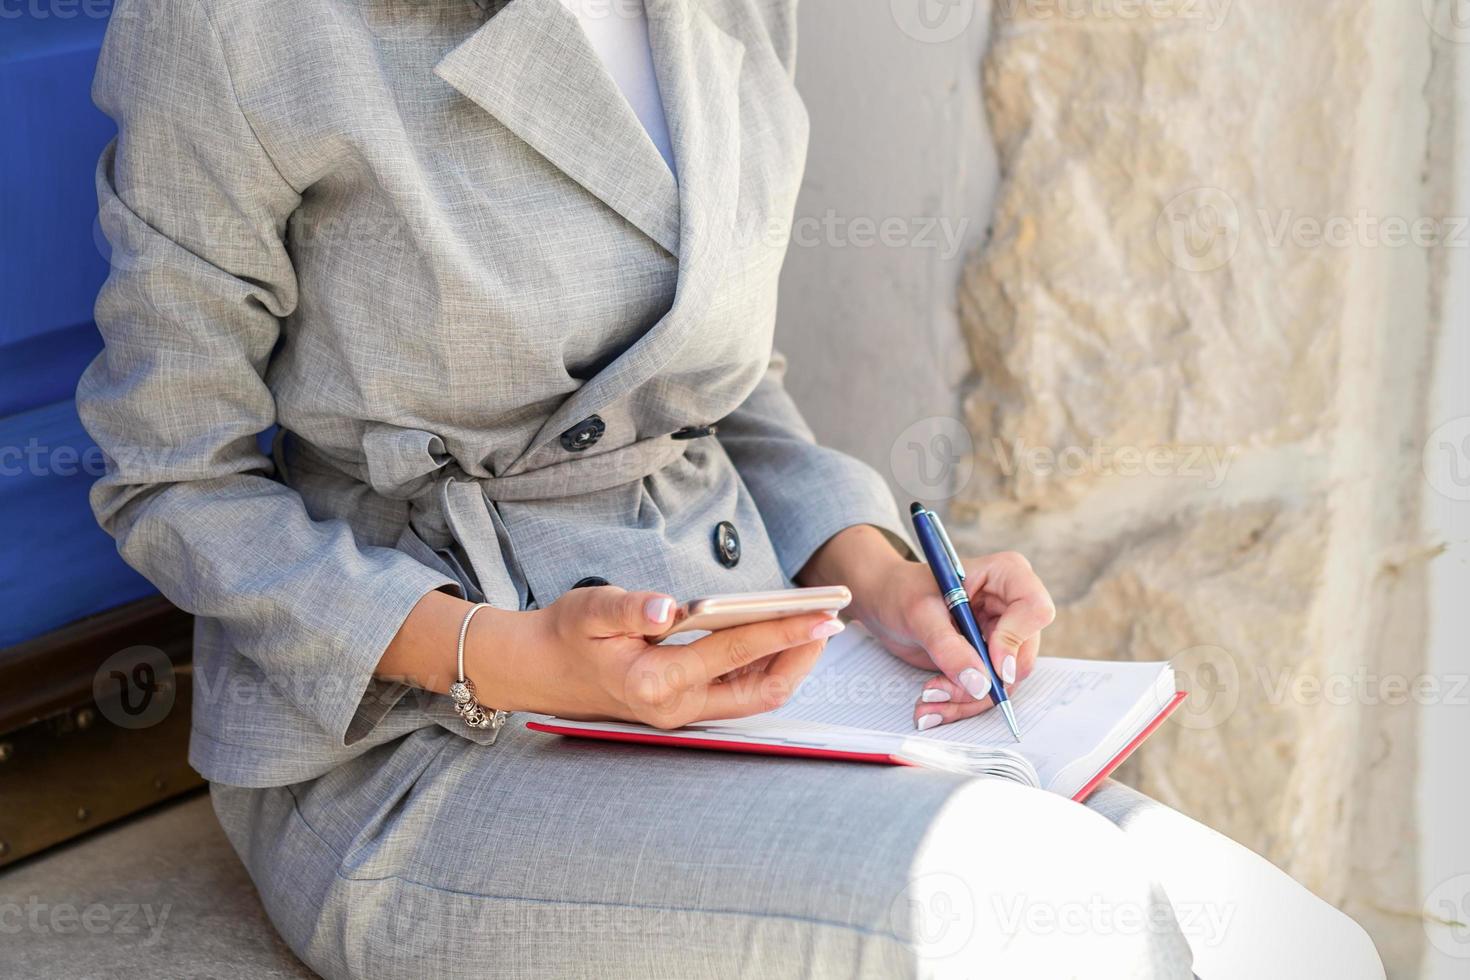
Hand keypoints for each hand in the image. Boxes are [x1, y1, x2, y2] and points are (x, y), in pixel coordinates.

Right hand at [470, 586, 842, 728]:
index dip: (783, 631)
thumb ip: (630, 609)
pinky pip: (738, 695)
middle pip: (760, 692)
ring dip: (788, 665)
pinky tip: (780, 641)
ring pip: (754, 697)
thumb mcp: (590, 609)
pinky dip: (765, 668)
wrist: (540, 669)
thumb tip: (667, 609)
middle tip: (829, 620)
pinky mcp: (685, 708)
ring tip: (813, 627)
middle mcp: (676, 706)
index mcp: (655, 681)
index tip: (820, 613)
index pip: (734, 651)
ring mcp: (682, 713)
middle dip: (800, 657)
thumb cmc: (568, 634)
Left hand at [863, 552, 1054, 728]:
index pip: (1034, 609)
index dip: (1016, 640)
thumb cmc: (901, 591)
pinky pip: (986, 690)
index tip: (991, 666)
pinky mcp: (987, 659)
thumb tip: (979, 684)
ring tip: (926, 702)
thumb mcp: (920, 614)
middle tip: (937, 691)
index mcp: (1004, 575)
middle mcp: (1011, 606)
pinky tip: (931, 707)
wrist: (884, 602)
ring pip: (1003, 682)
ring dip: (965, 700)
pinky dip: (959, 703)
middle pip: (1020, 656)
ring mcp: (1002, 635)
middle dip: (981, 683)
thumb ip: (949, 647)